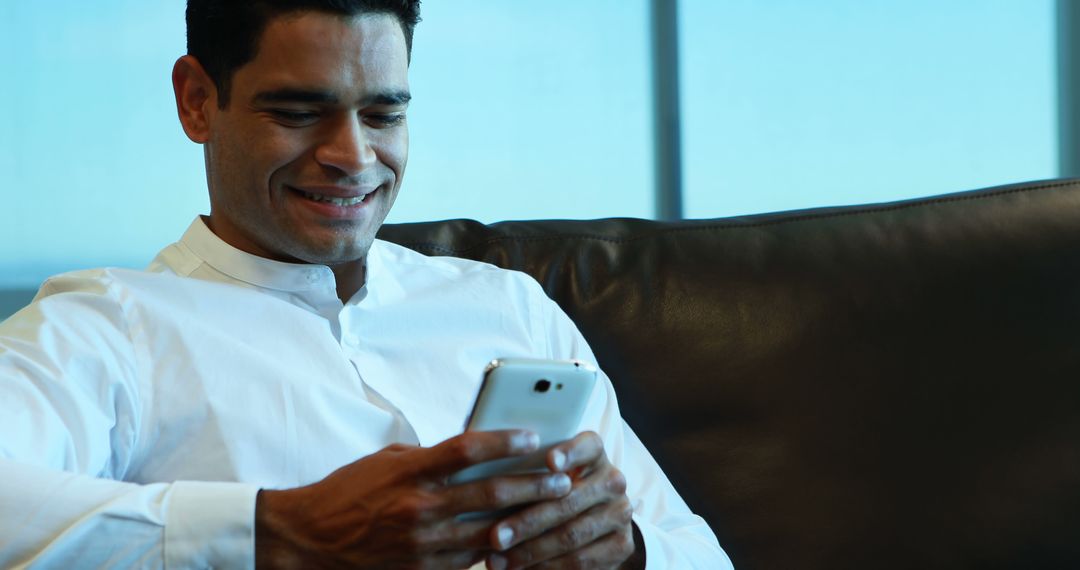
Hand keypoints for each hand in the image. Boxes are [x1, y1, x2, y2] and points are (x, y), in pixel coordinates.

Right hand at [255, 430, 574, 568]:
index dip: (505, 441)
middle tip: (563, 478)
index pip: (467, 448)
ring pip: (490, 531)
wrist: (309, 540)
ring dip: (526, 519)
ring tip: (554, 509)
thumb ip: (431, 458)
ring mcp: (423, 544)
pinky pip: (471, 560)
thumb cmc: (349, 491)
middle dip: (534, 484)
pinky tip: (520, 541)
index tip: (534, 437)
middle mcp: (419, 507)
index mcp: (410, 470)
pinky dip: (497, 549)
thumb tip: (475, 451)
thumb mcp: (388, 460)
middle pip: (491, 492)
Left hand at [485, 432, 641, 568]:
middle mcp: (613, 480)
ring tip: (498, 560)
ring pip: (571, 535)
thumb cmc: (552, 493)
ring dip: (530, 551)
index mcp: (595, 454)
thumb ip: (527, 471)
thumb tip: (484, 475)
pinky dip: (546, 567)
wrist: (594, 524)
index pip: (588, 446)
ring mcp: (620, 514)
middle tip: (495, 536)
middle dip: (527, 521)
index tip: (548, 461)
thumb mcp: (545, 477)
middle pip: (569, 500)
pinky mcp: (622, 546)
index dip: (570, 452)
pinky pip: (580, 560)